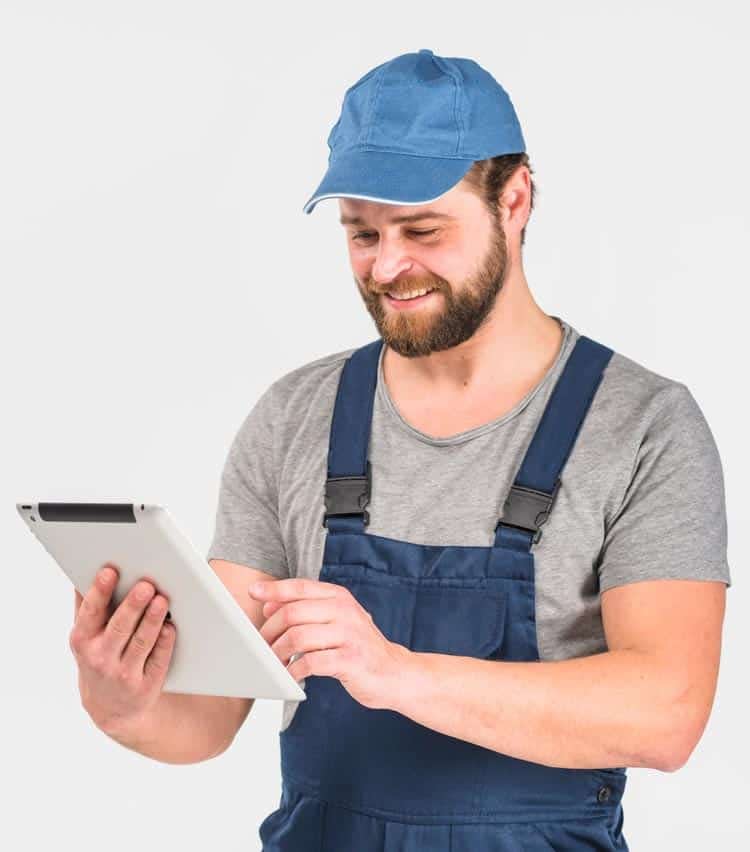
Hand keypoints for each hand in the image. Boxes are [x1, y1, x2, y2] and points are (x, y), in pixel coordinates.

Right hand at [69, 564, 174, 735]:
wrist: (110, 707)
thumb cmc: (100, 656)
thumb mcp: (87, 635)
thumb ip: (88, 605)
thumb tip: (87, 570)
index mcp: (83, 640)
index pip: (91, 612)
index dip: (100, 591)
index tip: (110, 571)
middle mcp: (100, 659)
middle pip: (119, 627)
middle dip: (132, 606)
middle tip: (146, 585)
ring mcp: (123, 674)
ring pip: (141, 643)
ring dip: (152, 621)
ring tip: (162, 601)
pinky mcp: (145, 686)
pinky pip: (158, 661)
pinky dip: (165, 643)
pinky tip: (171, 628)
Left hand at [249, 578, 411, 710]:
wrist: (393, 673)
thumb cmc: (357, 646)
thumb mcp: (335, 621)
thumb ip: (305, 610)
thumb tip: (268, 605)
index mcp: (340, 597)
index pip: (300, 587)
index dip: (274, 589)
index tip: (252, 592)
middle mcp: (345, 611)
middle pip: (293, 613)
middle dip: (270, 630)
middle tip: (260, 646)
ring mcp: (349, 635)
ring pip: (298, 637)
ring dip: (278, 652)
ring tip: (273, 663)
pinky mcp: (351, 660)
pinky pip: (311, 663)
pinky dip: (295, 671)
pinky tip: (291, 675)